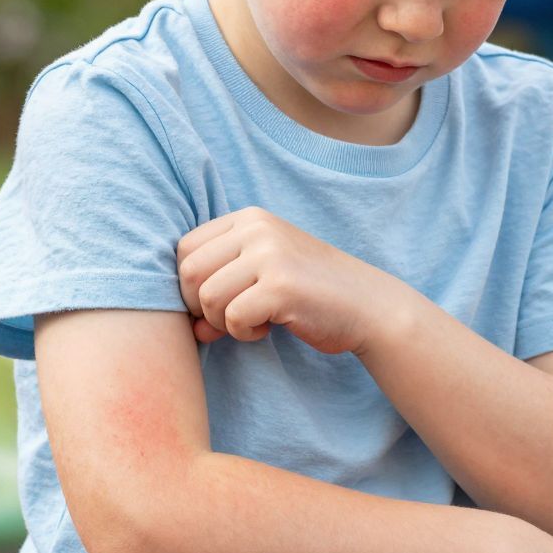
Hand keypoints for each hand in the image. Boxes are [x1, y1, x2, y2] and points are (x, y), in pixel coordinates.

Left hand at [175, 207, 396, 356]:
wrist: (368, 305)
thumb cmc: (312, 294)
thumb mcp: (263, 275)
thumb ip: (222, 288)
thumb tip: (188, 328)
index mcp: (250, 218)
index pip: (185, 248)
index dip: (190, 286)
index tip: (219, 304)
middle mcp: (257, 228)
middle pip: (189, 272)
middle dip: (201, 306)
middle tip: (232, 318)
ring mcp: (270, 255)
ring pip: (207, 297)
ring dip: (223, 322)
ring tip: (254, 322)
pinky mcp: (281, 286)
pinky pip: (232, 318)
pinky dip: (244, 333)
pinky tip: (268, 329)